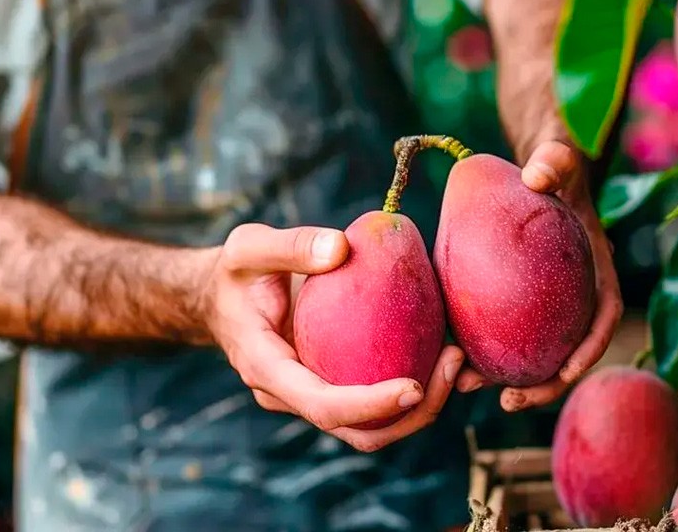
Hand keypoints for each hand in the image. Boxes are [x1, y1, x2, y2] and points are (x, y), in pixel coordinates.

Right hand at [205, 223, 464, 451]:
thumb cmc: (236, 272)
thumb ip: (291, 245)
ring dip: (422, 405)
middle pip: (358, 432)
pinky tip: (443, 349)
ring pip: (373, 426)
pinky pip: (375, 398)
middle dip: (413, 414)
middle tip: (453, 364)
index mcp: (268, 370)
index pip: (322, 406)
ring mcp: (313, 395)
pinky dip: (414, 386)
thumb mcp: (249, 247)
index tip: (414, 387)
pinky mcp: (332, 383)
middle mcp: (291, 396)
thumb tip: (341, 247)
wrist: (220, 298)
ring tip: (458, 358)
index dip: (370, 406)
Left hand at [455, 139, 623, 411]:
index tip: (567, 371)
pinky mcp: (515, 300)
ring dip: (502, 377)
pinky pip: (499, 329)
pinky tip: (446, 354)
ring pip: (528, 351)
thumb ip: (554, 162)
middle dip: (543, 384)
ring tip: (463, 386)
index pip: (602, 316)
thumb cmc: (551, 165)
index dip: (590, 349)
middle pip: (566, 351)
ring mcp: (545, 302)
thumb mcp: (558, 159)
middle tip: (508, 401)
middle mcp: (573, 295)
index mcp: (595, 270)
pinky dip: (478, 347)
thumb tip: (536, 176)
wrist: (533, 170)